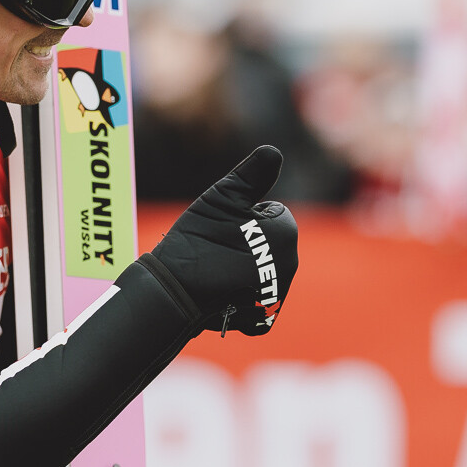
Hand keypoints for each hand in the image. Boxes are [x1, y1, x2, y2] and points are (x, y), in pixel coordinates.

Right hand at [146, 145, 297, 335]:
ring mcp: (279, 292)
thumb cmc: (196, 239)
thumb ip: (252, 173)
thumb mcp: (223, 196)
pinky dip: (242, 292)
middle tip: (217, 248)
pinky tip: (222, 291)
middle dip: (249, 240)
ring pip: (263, 266)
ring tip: (217, 268)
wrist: (175, 292)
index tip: (224, 228)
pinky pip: (257, 293)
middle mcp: (290, 264)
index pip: (270, 211)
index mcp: (285, 232)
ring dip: (244, 265)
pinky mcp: (265, 316)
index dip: (245, 215)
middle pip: (269, 240)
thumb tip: (274, 150)